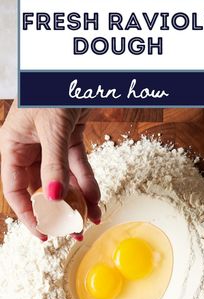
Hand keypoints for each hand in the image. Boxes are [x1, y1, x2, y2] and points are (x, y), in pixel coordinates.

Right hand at [0, 100, 100, 239]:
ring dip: (78, 200)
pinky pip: (78, 167)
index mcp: (13, 147)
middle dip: (59, 211)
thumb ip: (54, 164)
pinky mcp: (70, 140)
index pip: (16, 190)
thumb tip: (55, 197)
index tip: (44, 233)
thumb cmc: (52, 88)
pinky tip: (96, 199)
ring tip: (91, 219)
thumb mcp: (52, 128)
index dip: (28, 214)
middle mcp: (30, 149)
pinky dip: (88, 182)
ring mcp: (50, 145)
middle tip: (73, 230)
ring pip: (63, 181)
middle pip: (42, 189)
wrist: (77, 65)